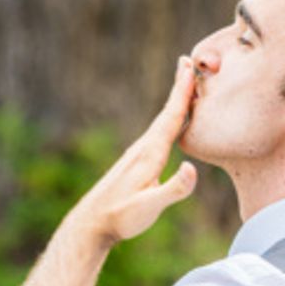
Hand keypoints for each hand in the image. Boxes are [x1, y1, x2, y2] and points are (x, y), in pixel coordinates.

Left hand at [71, 56, 197, 244]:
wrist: (91, 224)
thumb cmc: (121, 218)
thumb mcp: (150, 208)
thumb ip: (173, 190)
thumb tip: (193, 168)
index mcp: (150, 155)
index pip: (170, 119)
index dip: (181, 94)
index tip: (188, 68)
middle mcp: (143, 149)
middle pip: (166, 114)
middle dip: (179, 88)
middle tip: (187, 61)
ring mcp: (138, 156)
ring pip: (161, 123)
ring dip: (174, 102)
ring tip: (184, 85)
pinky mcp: (135, 164)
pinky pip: (157, 135)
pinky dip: (168, 120)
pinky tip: (170, 123)